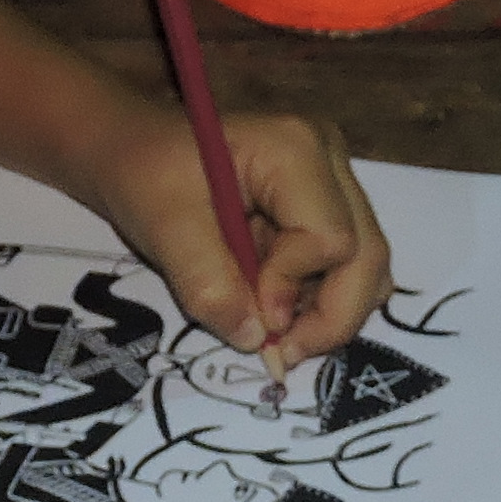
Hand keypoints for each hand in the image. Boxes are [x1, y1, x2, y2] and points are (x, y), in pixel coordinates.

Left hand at [91, 103, 391, 379]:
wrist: (133, 148)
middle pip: (367, 255)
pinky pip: (345, 266)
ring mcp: (335, 183)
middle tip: (281, 353)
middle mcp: (331, 161)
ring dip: (327, 312)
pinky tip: (273, 305)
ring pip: (365, 267)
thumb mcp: (164, 229)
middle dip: (331, 318)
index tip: (250, 319)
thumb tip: (256, 339)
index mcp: (295, 149)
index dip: (292, 289)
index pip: (331, 239)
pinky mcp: (327, 207)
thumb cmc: (145, 174)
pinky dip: (317, 298)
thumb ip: (210, 285)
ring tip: (274, 331)